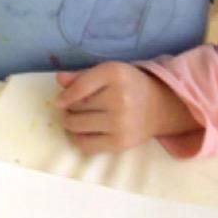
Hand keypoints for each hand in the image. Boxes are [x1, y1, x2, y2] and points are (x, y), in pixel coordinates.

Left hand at [53, 63, 199, 153]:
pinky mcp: (120, 143)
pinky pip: (86, 145)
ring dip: (70, 122)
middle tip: (73, 108)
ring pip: (77, 125)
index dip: (65, 95)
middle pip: (76, 106)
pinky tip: (83, 132)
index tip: (59, 101)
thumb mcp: (107, 72)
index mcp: (115, 75)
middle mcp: (119, 99)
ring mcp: (120, 123)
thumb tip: (59, 79)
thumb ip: (82, 76)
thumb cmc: (127, 85)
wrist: (158, 107)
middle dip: (69, 108)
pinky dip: (78, 139)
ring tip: (76, 118)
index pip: (79, 86)